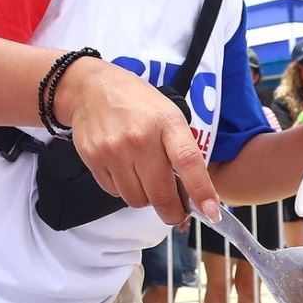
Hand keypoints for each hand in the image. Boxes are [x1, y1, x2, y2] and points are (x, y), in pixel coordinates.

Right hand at [61, 57, 218, 224]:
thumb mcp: (168, 115)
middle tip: (176, 213)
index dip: (201, 191)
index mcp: (166, 122)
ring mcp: (114, 150)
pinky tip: (124, 170)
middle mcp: (140, 138)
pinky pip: (114, 192)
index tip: (211, 212)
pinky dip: (124, 189)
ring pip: (136, 200)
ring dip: (145, 198)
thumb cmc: (136, 103)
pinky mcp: (93, 159)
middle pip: (160, 194)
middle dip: (172, 212)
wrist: (91, 88)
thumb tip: (194, 194)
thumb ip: (181, 149)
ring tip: (144, 178)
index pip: (188, 161)